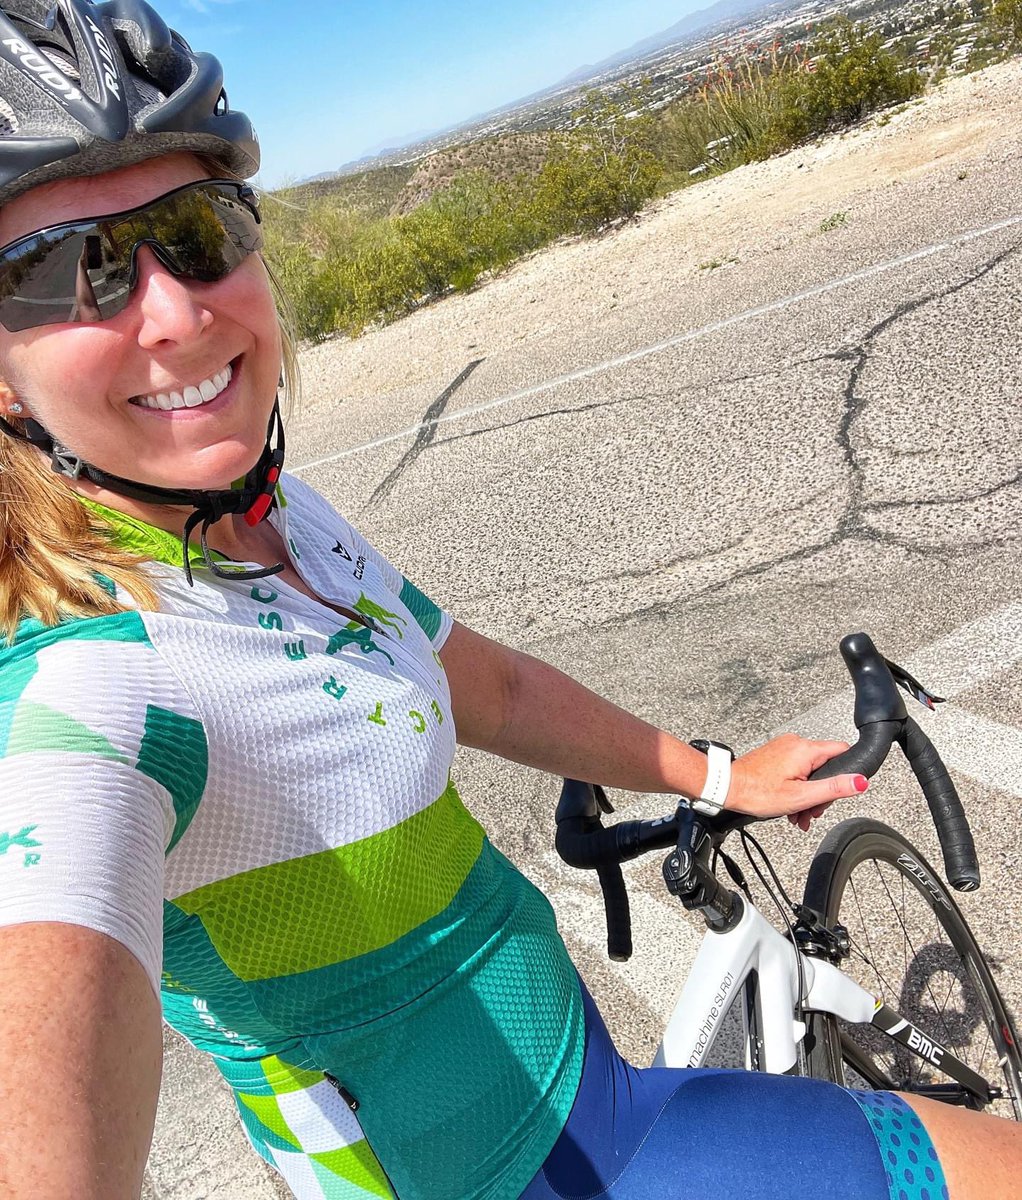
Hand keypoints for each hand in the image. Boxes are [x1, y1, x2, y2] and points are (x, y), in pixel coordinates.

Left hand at [724, 733, 867, 825]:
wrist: (727, 787)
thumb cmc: (758, 792)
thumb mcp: (801, 796)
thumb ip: (833, 788)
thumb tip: (860, 781)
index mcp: (805, 749)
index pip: (842, 751)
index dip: (846, 773)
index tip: (836, 792)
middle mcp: (795, 743)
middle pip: (825, 766)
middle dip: (821, 792)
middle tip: (811, 812)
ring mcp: (784, 748)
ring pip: (809, 771)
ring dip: (807, 795)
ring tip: (798, 815)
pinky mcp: (775, 755)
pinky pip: (795, 770)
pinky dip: (796, 788)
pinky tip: (790, 806)